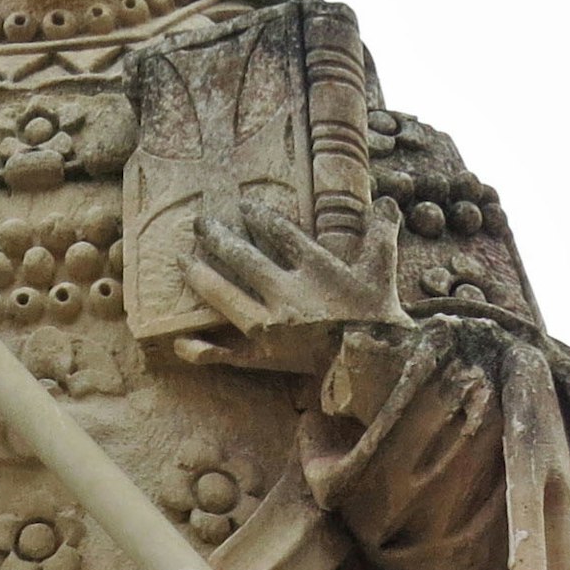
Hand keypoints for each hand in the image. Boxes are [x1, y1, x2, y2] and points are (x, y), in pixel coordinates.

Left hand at [185, 198, 403, 373]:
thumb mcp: (384, 271)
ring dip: (201, 276)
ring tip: (183, 260)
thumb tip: (389, 200)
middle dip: (218, 238)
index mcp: (316, 270)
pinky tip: (180, 343)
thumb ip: (382, 233)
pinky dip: (204, 351)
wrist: (380, 369)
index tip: (243, 207)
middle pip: (243, 259)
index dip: (258, 217)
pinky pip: (228, 354)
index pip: (279, 233)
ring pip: (227, 297)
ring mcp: (273, 328)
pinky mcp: (266, 358)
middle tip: (200, 223)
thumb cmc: (381, 318)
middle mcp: (288, 295)